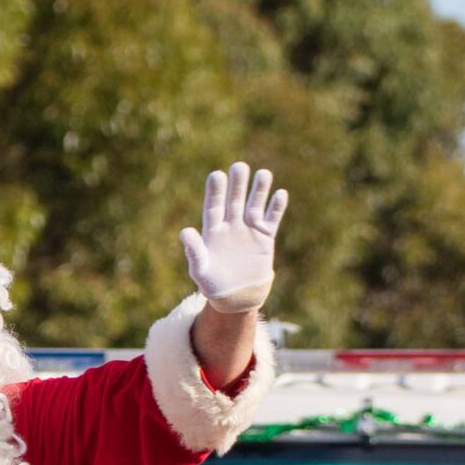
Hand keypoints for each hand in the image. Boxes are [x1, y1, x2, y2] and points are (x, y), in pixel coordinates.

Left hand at [180, 161, 287, 313]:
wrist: (236, 298)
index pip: (213, 207)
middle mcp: (231, 226)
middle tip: (239, 166)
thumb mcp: (200, 270)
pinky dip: (276, 208)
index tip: (216, 175)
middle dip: (237, 184)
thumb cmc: (213, 286)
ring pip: (254, 205)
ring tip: (263, 173)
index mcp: (212, 231)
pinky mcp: (264, 238)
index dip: (215, 192)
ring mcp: (248, 230)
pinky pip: (271, 219)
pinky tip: (280, 194)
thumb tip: (184, 231)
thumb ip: (194, 251)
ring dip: (259, 190)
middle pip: (234, 200)